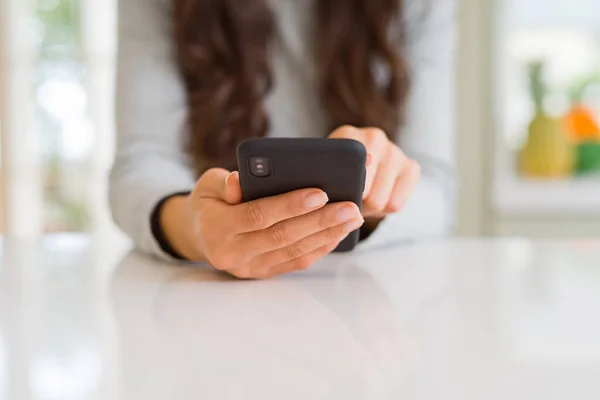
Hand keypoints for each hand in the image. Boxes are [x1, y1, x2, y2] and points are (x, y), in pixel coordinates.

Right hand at [160, 168, 363, 278]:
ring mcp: (249, 268)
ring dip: (327, 235)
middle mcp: (232, 253)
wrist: (198, 235)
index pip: (258, 216)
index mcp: (216, 227)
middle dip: (320, 221)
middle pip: (283, 236)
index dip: (289, 206)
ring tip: (352, 218)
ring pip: (294, 252)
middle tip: (350, 207)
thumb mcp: (208, 185)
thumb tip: (240, 180)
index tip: (320, 193)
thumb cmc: (209, 202)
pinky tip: (338, 232)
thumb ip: (225, 183)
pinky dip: (320, 247)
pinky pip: (296, 262)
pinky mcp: (263, 273)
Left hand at [329, 126, 420, 218]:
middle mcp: (374, 137)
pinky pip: (396, 204)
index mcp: (348, 135)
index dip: (346, 187)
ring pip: (381, 201)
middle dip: (354, 204)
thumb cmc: (334, 176)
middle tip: (345, 205)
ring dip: (368, 209)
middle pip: (365, 189)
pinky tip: (376, 201)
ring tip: (360, 203)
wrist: (354, 171)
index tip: (341, 198)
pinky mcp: (411, 167)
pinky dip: (384, 210)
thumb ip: (323, 175)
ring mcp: (395, 151)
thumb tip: (330, 188)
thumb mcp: (322, 173)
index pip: (349, 165)